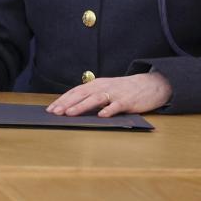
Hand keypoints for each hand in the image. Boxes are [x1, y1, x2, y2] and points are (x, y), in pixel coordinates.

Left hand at [45, 72, 171, 116]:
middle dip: (67, 103)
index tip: (50, 108)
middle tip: (55, 112)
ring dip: (82, 106)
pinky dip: (108, 110)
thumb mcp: (106, 90)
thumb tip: (73, 107)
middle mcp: (103, 87)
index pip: (75, 91)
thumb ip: (92, 97)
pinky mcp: (127, 101)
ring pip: (95, 99)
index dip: (62, 99)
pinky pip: (116, 106)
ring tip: (70, 113)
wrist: (149, 84)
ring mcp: (115, 94)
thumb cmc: (124, 90)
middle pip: (81, 94)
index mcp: (96, 85)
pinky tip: (101, 116)